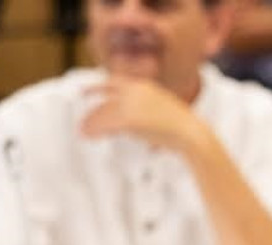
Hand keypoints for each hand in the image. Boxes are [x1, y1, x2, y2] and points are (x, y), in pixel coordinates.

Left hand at [79, 76, 204, 152]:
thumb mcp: (163, 110)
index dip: (98, 86)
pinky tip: (88, 135)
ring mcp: (132, 104)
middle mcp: (136, 91)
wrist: (191, 134)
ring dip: (90, 122)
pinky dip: (94, 130)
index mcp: (144, 86)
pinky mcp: (129, 120)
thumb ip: (147, 108)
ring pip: (103, 112)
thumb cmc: (182, 127)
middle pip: (105, 95)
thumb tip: (137, 120)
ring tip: (82, 131)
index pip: (115, 82)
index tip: (86, 90)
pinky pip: (105, 125)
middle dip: (91, 102)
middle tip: (79, 111)